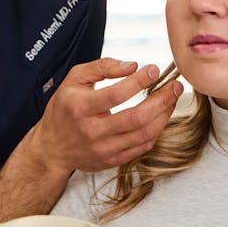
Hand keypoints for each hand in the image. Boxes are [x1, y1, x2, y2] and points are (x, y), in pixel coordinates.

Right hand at [32, 58, 182, 172]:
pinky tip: (159, 116)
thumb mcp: (74, 79)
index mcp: (80, 107)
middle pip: (137, 117)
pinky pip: (143, 146)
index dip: (140, 81)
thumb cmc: (65, 108)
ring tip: (171, 98)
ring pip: (145, 134)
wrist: (52, 148)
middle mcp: (92, 131)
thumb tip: (133, 65)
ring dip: (164, 114)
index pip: (117, 94)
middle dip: (162, 99)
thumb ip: (102, 66)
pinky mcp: (113, 161)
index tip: (153, 69)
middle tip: (175, 85)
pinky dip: (156, 130)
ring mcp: (104, 149)